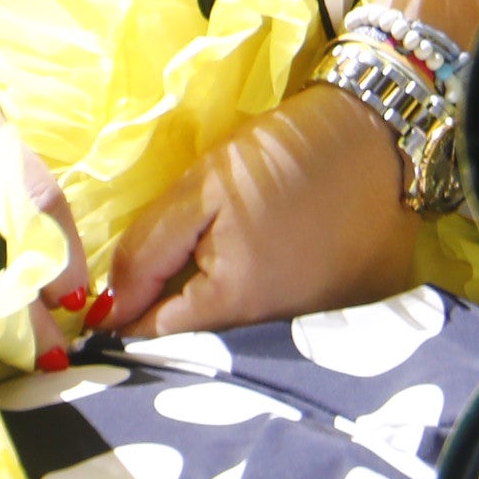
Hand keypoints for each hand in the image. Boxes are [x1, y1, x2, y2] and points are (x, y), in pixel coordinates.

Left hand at [98, 84, 423, 338]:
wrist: (376, 133)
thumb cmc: (282, 154)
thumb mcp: (201, 188)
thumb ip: (148, 252)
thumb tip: (107, 312)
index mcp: (235, 303)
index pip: (156, 338)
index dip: (124, 324)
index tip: (101, 312)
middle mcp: (278, 335)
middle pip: (203, 345)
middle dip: (171, 326)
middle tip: (156, 289)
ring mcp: (318, 332)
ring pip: (244, 341)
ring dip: (220, 321)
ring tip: (211, 280)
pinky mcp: (349, 318)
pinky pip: (289, 331)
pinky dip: (268, 312)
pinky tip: (267, 277)